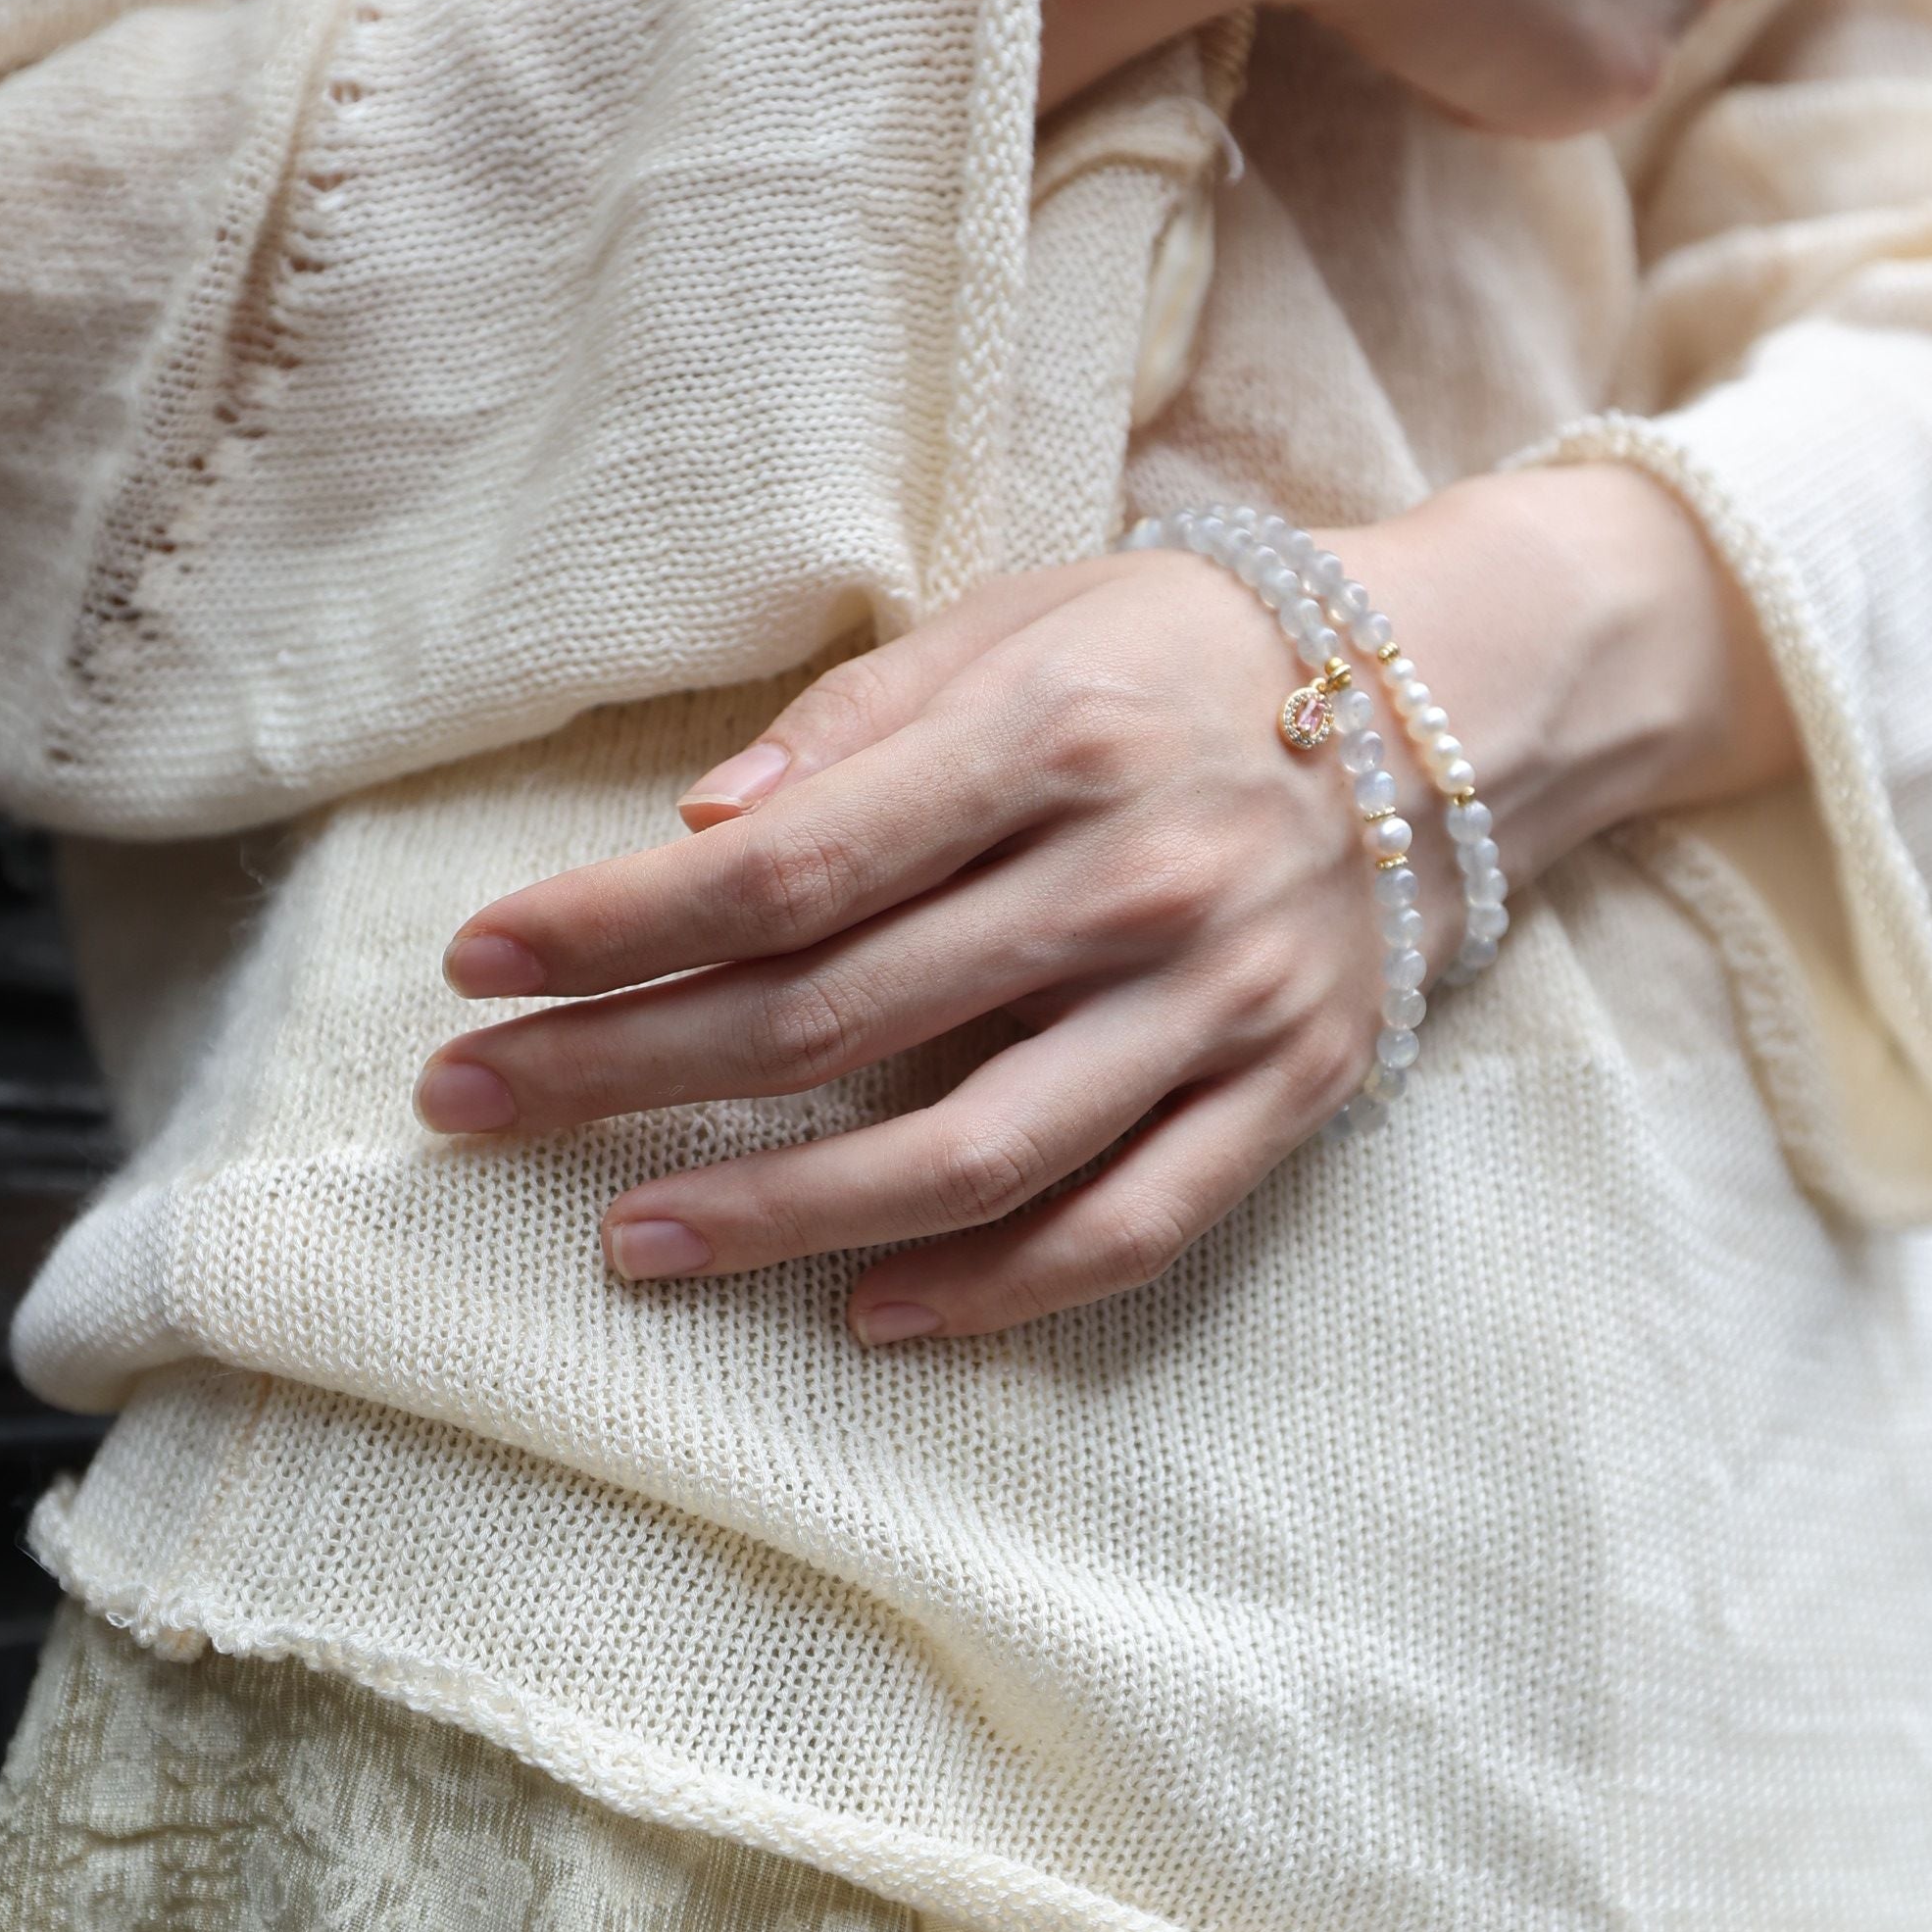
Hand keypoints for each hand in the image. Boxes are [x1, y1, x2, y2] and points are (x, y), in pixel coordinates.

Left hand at [414, 467, 1796, 1340]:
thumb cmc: (1195, 651)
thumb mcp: (1030, 615)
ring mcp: (1214, 1004)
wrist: (1460, 704)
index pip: (786, 862)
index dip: (614, 923)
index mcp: (1052, 738)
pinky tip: (866, 1316)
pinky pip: (1125, 1227)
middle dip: (625, 1067)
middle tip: (471, 1105)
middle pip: (833, 1013)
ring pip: (966, 1151)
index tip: (478, 961)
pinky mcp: (1282, 1097)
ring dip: (777, 1211)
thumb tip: (699, 825)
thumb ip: (866, 718)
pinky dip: (995, 1290)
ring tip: (629, 1240)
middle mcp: (1129, 881)